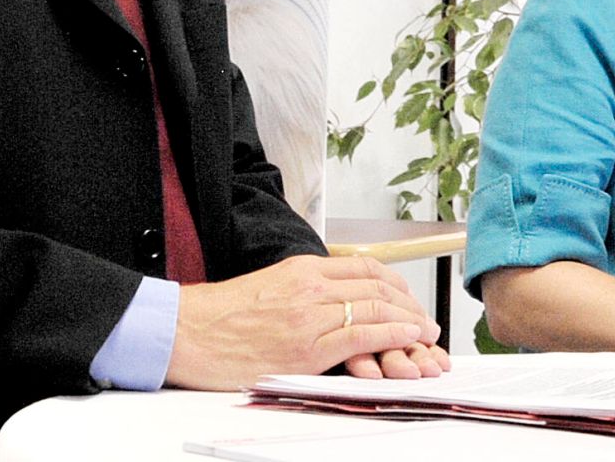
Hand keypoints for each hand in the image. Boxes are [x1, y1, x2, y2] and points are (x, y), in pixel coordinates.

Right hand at [165, 254, 438, 389]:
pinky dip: (392, 336)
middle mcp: (311, 286)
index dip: (394, 282)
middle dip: (409, 304)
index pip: (363, 268)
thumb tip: (331, 299)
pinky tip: (408, 339)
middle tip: (427, 320)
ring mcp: (310, 316)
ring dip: (409, 322)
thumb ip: (303, 289)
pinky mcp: (307, 347)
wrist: (186, 331)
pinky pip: (362, 337)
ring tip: (427, 333)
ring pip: (376, 310)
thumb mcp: (269, 286)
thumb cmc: (220, 316)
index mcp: (302, 268)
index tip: (408, 297)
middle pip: (377, 287)